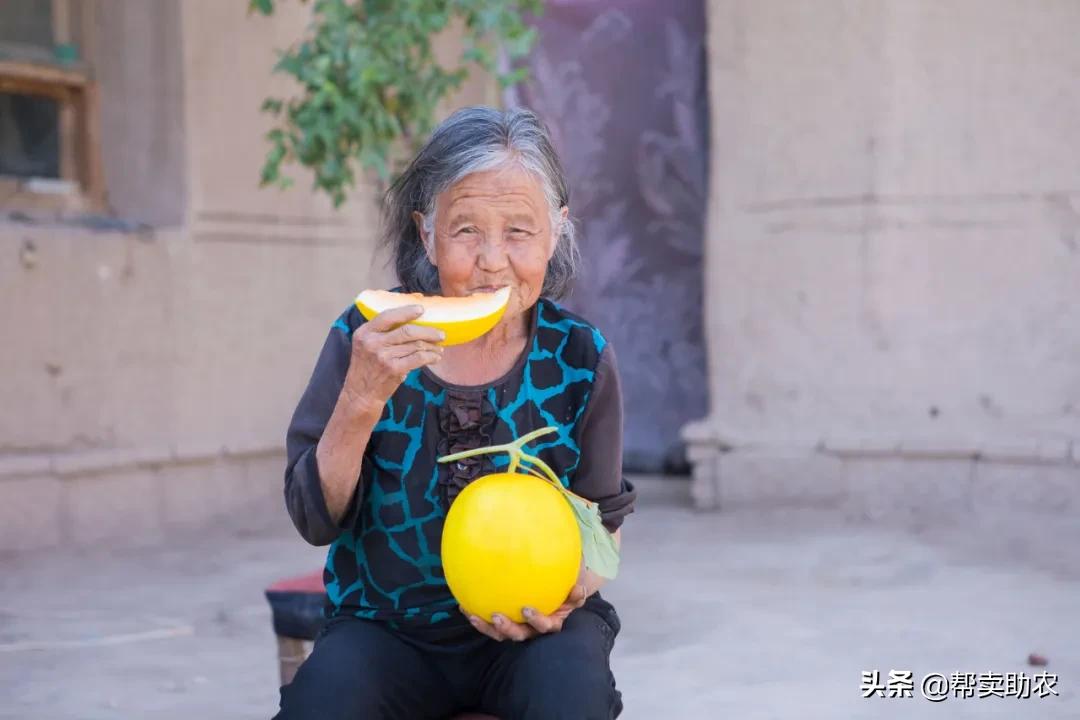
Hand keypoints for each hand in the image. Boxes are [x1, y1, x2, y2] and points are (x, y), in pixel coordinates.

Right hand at [343, 305, 443, 410]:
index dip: (406, 311)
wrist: (361, 394)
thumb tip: (410, 319)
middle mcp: (373, 343)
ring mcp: (384, 356)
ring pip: (416, 345)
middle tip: (440, 334)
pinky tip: (435, 357)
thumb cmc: (367, 368)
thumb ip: (381, 332)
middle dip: (428, 331)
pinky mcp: (394, 369)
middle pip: (407, 330)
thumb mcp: (365, 345)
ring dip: (432, 346)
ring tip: (439, 348)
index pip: (387, 316)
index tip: (421, 309)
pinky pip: (419, 358)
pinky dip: (430, 357)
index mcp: (364, 333)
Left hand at [464, 583, 588, 641]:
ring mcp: (520, 628)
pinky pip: (490, 625)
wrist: (560, 592)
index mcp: (553, 622)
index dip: (536, 621)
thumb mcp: (574, 590)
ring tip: (473, 615)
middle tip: (496, 616)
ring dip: (487, 627)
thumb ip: (576, 591)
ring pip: (502, 634)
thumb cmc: (567, 589)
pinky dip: (478, 618)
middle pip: (521, 635)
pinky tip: (464, 606)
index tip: (526, 609)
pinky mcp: (505, 625)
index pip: (546, 626)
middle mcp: (534, 629)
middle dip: (508, 628)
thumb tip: (578, 588)